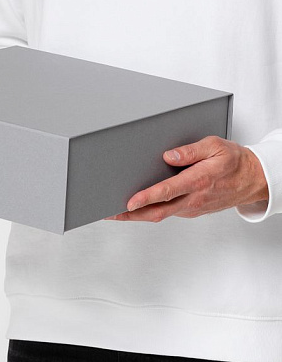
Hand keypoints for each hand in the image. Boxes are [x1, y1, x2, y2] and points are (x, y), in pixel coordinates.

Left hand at [105, 136, 268, 222]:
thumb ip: (191, 151)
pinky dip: (150, 212)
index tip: (130, 201)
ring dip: (138, 215)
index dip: (147, 197)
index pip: (167, 191)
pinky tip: (138, 208)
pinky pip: (168, 212)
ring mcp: (192, 208)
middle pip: (158, 211)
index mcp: (198, 181)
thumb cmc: (233, 162)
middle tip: (110, 213)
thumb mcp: (215, 146)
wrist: (252, 180)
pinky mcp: (191, 210)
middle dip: (132, 214)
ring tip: (116, 211)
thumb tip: (169, 155)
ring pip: (161, 214)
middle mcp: (193, 199)